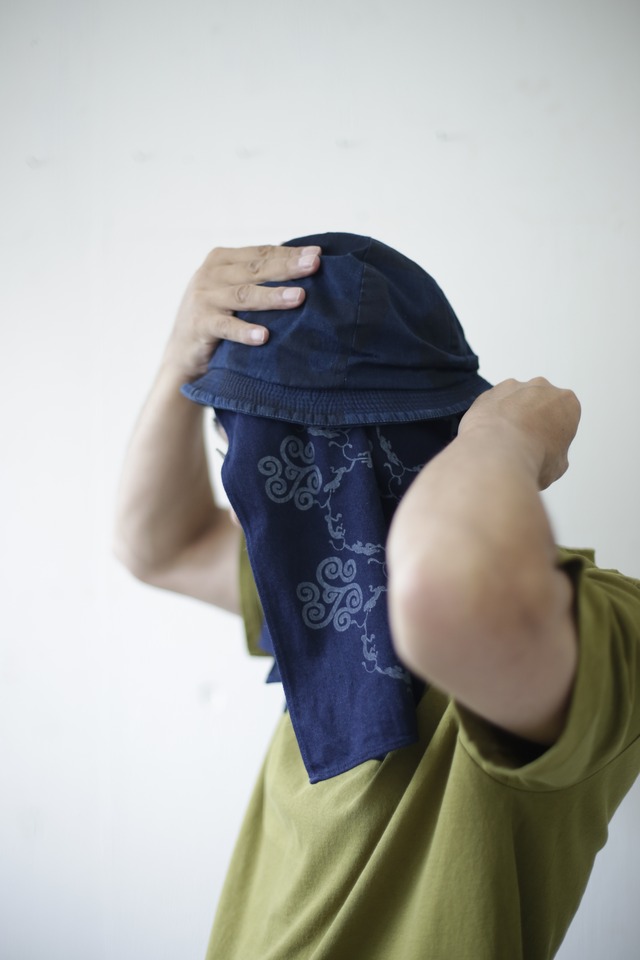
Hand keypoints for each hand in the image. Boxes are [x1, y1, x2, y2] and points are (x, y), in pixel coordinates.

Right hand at [163, 243, 320, 380]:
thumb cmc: (217, 317)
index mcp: (221, 260)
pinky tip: (265, 336)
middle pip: (256, 269)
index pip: (261, 253)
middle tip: (314, 265)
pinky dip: (245, 331)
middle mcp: (211, 274)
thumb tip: (303, 266)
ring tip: (298, 297)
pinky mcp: (200, 324)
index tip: (318, 254)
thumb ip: (256, 277)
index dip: (289, 253)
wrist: (182, 352)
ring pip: (244, 294)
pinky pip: (226, 327)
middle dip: (287, 267)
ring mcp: (204, 298)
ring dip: (272, 296)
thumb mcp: (232, 289)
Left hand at [459, 377, 580, 489]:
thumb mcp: (559, 465)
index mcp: (566, 401)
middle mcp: (541, 387)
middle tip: (524, 443)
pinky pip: (492, 405)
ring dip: (510, 416)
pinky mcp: (488, 393)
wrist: (498, 454)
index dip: (554, 433)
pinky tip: (489, 436)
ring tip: (504, 441)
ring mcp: (513, 387)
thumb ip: (556, 452)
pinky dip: (490, 417)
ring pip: (513, 401)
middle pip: (538, 403)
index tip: (545, 447)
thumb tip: (547, 457)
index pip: (563, 415)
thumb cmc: (533, 458)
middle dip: (533, 419)